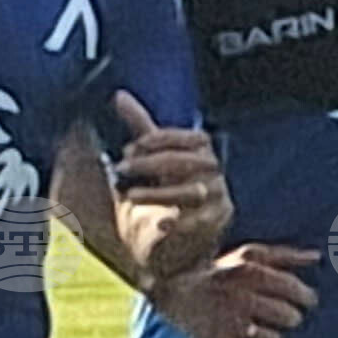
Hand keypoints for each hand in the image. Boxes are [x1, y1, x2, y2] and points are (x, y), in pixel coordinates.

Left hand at [104, 88, 230, 274]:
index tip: (129, 149)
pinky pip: (201, 221)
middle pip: (185, 162)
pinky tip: (160, 223)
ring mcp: (219, 196)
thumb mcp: (149, 158)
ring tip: (129, 196)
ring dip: (158, 193)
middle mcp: (214, 170)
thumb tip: (119, 95)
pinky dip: (180, 222)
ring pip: (191, 191)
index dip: (158, 141)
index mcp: (201, 149)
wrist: (169, 242)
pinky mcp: (218, 222)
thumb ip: (139, 127)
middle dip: (150, 164)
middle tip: (121, 168)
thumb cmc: (160, 192)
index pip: (186, 138)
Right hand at [154, 241, 320, 337]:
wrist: (172, 290)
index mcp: (251, 270)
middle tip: (278, 315)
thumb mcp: (248, 256)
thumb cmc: (220, 272)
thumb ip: (284, 256)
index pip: (296, 290)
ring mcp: (228, 320)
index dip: (305, 298)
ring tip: (255, 328)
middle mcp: (241, 295)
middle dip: (289, 318)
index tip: (305, 301)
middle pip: (290, 318)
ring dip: (270, 337)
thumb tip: (317, 257)